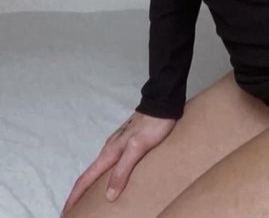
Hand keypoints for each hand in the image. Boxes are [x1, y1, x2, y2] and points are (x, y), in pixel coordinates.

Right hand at [59, 111, 175, 214]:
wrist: (162, 103)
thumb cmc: (152, 126)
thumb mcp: (138, 147)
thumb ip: (123, 169)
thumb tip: (108, 196)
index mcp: (109, 153)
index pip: (85, 179)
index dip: (74, 197)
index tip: (65, 213)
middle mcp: (109, 150)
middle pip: (89, 176)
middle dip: (79, 195)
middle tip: (75, 212)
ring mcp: (117, 146)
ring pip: (100, 170)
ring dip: (91, 187)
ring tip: (90, 201)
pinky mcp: (127, 144)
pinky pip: (111, 165)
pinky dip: (105, 178)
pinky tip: (113, 182)